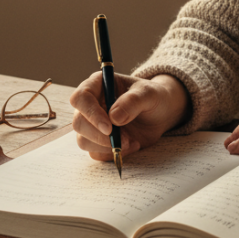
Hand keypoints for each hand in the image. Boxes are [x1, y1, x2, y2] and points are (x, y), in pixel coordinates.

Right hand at [70, 72, 189, 161]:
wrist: (160, 113)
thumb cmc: (153, 97)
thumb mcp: (149, 94)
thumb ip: (133, 101)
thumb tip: (113, 117)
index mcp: (98, 84)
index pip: (80, 97)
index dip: (91, 113)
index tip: (109, 127)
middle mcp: (91, 104)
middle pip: (78, 123)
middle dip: (99, 136)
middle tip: (125, 139)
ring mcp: (92, 124)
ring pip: (83, 141)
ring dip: (107, 146)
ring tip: (131, 141)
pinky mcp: (98, 140)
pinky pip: (95, 153)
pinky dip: (112, 154)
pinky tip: (131, 145)